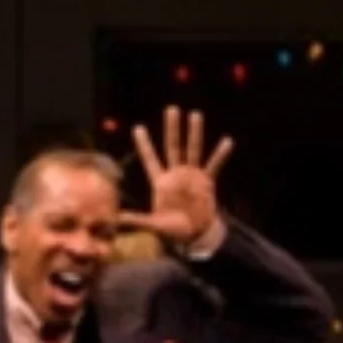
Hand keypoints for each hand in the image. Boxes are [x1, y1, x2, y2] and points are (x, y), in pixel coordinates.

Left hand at [120, 105, 231, 249]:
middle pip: (172, 146)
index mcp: (161, 182)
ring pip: (192, 150)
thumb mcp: (153, 225)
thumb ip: (136, 220)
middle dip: (172, 128)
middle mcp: (176, 174)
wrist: (194, 234)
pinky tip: (227, 141)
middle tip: (171, 109)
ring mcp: (192, 176)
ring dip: (194, 132)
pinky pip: (214, 165)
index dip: (144, 145)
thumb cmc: (172, 230)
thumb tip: (115, 219)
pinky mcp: (206, 182)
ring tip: (195, 114)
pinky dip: (220, 154)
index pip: (150, 159)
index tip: (137, 128)